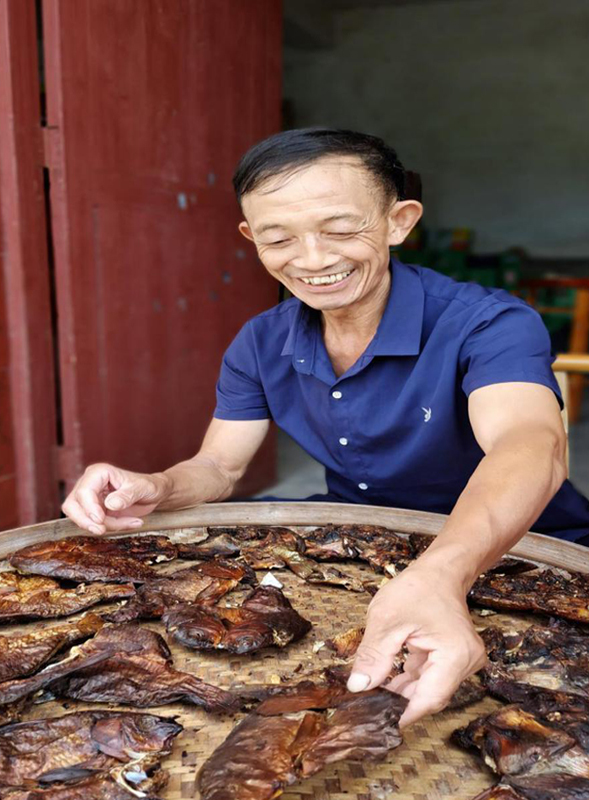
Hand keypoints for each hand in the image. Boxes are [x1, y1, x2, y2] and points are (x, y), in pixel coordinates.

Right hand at [62, 463, 171, 533]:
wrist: (154, 493)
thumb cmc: (149, 485)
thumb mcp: (142, 488)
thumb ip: (126, 495)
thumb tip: (110, 504)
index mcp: (99, 472)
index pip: (83, 491)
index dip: (89, 508)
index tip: (100, 519)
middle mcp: (90, 483)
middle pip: (72, 505)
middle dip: (86, 521)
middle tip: (102, 530)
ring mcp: (90, 498)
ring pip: (80, 517)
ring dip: (102, 526)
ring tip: (128, 523)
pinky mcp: (94, 511)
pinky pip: (93, 524)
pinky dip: (110, 527)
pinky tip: (129, 522)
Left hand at [347, 565, 485, 726]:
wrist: (439, 570)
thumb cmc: (417, 588)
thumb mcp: (386, 619)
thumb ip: (373, 655)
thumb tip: (358, 686)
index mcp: (456, 655)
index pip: (428, 700)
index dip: (401, 713)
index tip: (376, 720)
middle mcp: (467, 662)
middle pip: (429, 696)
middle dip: (399, 701)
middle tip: (369, 703)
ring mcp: (464, 662)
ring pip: (429, 689)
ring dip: (403, 690)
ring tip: (375, 688)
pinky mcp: (456, 659)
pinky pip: (431, 678)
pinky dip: (410, 680)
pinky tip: (389, 678)